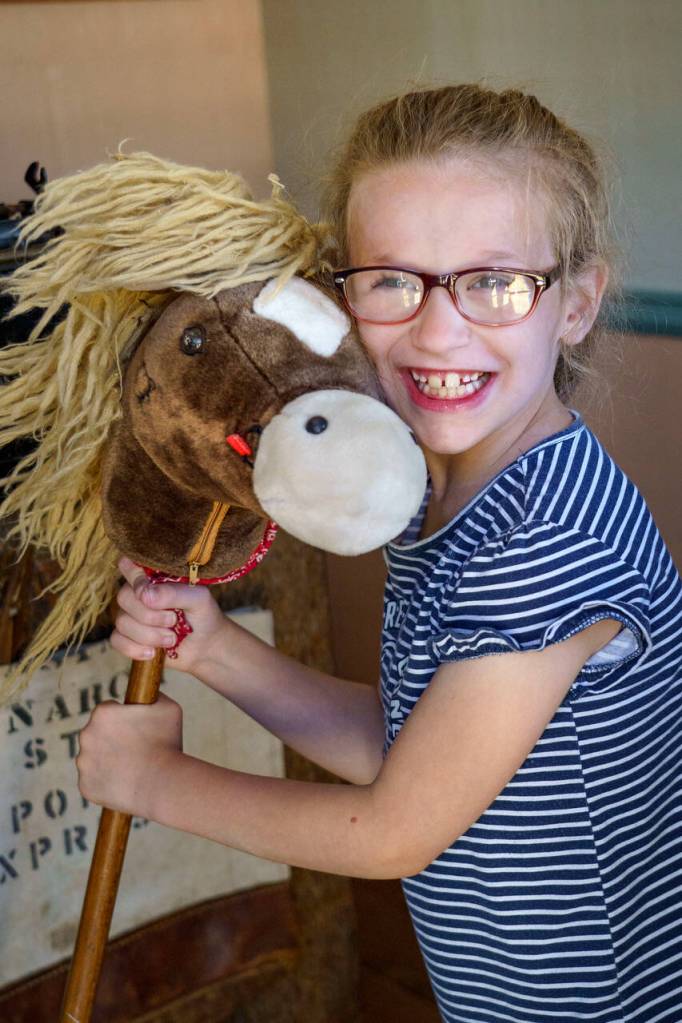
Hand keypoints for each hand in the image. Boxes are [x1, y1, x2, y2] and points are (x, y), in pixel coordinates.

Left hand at [77, 692, 183, 817]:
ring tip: (132, 768)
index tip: (135, 729)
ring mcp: (83, 762)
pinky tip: (124, 783)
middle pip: (96, 734)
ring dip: (107, 760)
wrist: (162, 784)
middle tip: (134, 749)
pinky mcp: (85, 786)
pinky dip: (106, 782)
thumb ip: (155, 695)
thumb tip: (150, 692)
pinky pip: (94, 781)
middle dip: (112, 739)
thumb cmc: (167, 744)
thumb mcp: (168, 707)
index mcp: (102, 713)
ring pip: (93, 758)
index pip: (107, 710)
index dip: (122, 718)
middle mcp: (86, 735)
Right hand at [112, 556, 227, 674]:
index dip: (134, 577)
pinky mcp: (128, 637)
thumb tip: (144, 595)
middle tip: (173, 621)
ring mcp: (131, 615)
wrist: (206, 647)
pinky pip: (117, 640)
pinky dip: (135, 649)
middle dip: (149, 615)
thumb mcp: (198, 599)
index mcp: (154, 577)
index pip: (129, 565)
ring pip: (121, 622)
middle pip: (124, 597)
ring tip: (171, 639)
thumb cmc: (203, 616)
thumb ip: (173, 593)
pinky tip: (153, 653)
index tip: (149, 592)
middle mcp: (138, 593)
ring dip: (149, 635)